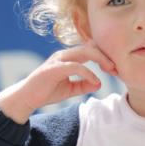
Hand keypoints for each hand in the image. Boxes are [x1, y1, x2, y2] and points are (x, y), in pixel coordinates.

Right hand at [0, 42, 118, 123]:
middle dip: (105, 55)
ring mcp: (58, 60)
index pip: (90, 51)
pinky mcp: (54, 69)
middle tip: (117, 67)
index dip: (104, 57)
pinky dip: (88, 73)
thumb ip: (84, 85)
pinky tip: (95, 81)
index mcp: (68, 58)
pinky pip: (75, 67)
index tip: (115, 68)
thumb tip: (99, 84)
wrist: (27, 98)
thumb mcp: (70, 89)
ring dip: (100, 59)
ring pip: (84, 52)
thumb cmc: (47, 91)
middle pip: (90, 47)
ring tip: (110, 69)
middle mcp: (64, 55)